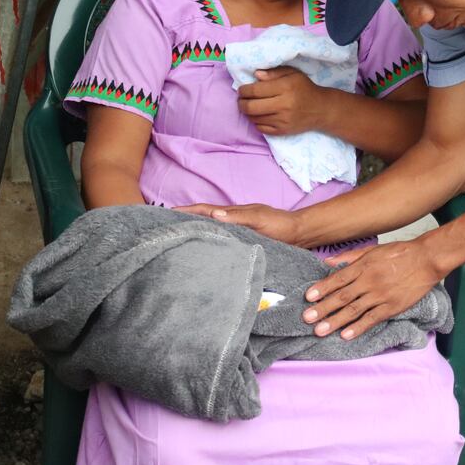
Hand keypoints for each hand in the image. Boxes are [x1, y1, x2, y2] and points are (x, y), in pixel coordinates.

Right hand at [177, 203, 304, 243]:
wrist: (299, 234)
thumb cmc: (280, 224)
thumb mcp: (260, 219)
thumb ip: (239, 217)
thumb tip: (215, 214)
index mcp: (232, 212)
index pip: (203, 210)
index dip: (185, 211)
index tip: (166, 213)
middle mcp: (231, 221)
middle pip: (203, 220)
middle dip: (184, 222)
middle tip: (164, 230)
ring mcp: (236, 231)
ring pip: (210, 231)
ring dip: (195, 234)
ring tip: (177, 243)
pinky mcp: (242, 242)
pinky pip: (221, 242)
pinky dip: (209, 244)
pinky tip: (203, 254)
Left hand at [238, 67, 326, 134]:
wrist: (321, 109)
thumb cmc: (305, 88)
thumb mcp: (293, 74)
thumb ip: (274, 73)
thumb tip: (256, 75)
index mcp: (285, 87)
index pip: (256, 90)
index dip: (244, 90)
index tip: (242, 89)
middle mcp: (284, 105)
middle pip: (251, 107)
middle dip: (241, 103)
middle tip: (241, 99)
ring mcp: (283, 120)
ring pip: (254, 118)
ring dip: (247, 113)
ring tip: (249, 107)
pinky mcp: (283, 131)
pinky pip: (261, 128)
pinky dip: (256, 122)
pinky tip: (259, 116)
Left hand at [301, 237, 445, 339]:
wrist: (427, 259)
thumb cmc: (400, 253)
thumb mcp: (374, 249)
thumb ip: (350, 257)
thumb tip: (327, 263)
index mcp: (364, 265)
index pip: (338, 278)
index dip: (322, 288)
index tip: (308, 297)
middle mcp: (370, 281)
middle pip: (342, 296)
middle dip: (323, 308)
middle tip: (307, 318)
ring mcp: (381, 295)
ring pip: (354, 310)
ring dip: (335, 321)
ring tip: (320, 331)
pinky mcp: (392, 306)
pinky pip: (372, 318)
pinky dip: (358, 327)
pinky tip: (346, 335)